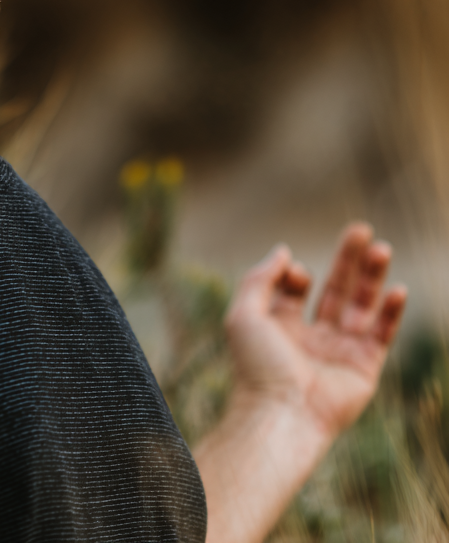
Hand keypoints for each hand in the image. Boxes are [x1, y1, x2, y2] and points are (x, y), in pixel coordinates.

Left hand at [225, 222, 406, 440]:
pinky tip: (397, 289)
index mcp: (279, 326)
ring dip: (372, 277)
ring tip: (382, 247)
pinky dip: (391, 313)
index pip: (294, 289)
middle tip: (361, 229)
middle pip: (333, 290)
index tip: (295, 271)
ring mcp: (338, 352)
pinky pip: (382, 335)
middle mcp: (310, 337)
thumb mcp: (244, 313)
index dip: (296, 273)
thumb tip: (284, 250)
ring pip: (360, 306)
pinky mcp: (363, 368)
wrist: (281, 412)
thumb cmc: (256, 365)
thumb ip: (259, 278)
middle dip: (347, 261)